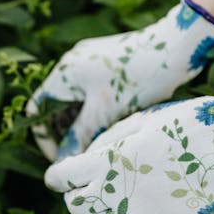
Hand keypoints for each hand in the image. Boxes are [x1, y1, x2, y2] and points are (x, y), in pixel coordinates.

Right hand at [27, 0, 213, 160]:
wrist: (175, 48)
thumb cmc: (137, 80)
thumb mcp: (104, 114)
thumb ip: (79, 138)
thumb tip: (61, 165)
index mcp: (64, 72)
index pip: (38, 108)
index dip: (44, 137)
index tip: (61, 159)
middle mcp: (73, 64)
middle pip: (56, 106)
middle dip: (66, 132)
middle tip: (82, 155)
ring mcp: (91, 61)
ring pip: (77, 101)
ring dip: (83, 124)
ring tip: (100, 144)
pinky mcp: (109, 64)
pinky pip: (93, 93)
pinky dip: (97, 112)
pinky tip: (113, 127)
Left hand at [43, 92, 213, 213]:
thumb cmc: (190, 124)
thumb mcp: (142, 121)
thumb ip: (108, 141)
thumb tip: (87, 157)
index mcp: (108, 162)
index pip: (62, 178)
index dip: (58, 178)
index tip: (60, 178)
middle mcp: (116, 195)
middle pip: (76, 208)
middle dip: (79, 196)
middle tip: (93, 187)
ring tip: (122, 201)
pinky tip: (152, 211)